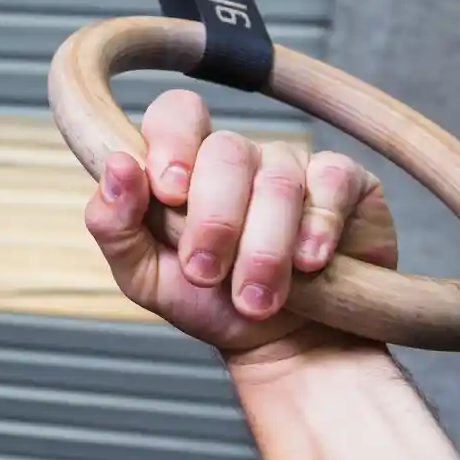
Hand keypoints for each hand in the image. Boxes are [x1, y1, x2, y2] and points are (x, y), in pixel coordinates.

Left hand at [83, 90, 397, 366]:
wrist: (281, 346)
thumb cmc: (209, 302)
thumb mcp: (144, 276)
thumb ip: (114, 224)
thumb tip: (116, 164)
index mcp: (185, 163)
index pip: (176, 113)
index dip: (172, 143)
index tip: (170, 193)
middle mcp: (237, 155)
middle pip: (226, 151)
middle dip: (215, 222)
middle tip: (208, 275)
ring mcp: (293, 163)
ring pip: (277, 181)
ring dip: (264, 250)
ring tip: (258, 298)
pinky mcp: (346, 183)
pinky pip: (332, 182)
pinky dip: (318, 229)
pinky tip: (310, 263)